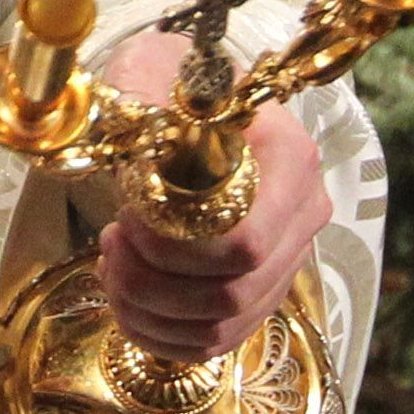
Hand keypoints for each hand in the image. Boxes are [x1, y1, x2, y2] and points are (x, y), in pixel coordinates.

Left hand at [87, 26, 331, 359]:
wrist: (183, 104)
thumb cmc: (167, 86)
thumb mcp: (149, 73)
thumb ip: (142, 99)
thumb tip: (131, 137)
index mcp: (290, 158)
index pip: (245, 240)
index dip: (176, 249)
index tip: (128, 218)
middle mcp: (302, 215)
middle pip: (231, 292)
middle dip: (152, 282)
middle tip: (111, 243)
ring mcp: (286, 261)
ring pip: (220, 324)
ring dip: (147, 310)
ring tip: (112, 263)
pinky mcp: (259, 292)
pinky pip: (213, 341)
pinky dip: (158, 332)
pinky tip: (125, 294)